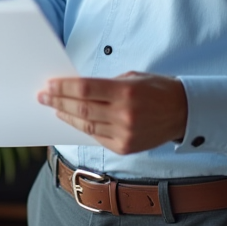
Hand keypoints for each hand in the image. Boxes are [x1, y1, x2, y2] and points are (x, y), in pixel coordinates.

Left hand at [39, 72, 187, 154]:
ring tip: (54, 108)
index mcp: (126, 92)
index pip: (85, 89)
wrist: (184, 112)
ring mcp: (125, 133)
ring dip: (67, 116)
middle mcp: (124, 114)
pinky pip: (98, 138)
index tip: (49, 85)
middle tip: (43, 97)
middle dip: (58, 101)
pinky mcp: (126, 147)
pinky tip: (73, 120)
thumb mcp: (133, 77)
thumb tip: (77, 88)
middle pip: (82, 108)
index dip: (64, 87)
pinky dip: (83, 128)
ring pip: (87, 125)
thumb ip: (106, 84)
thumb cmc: (157, 89)